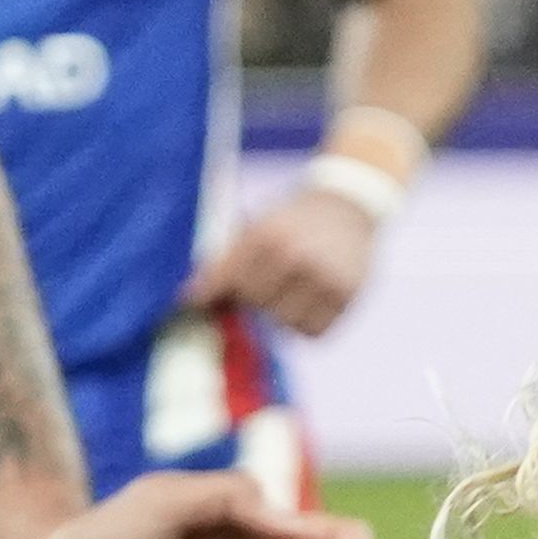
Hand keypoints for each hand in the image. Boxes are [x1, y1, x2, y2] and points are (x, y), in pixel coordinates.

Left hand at [181, 177, 379, 337]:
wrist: (348, 206)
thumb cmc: (291, 222)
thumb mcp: (257, 228)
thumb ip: (225, 262)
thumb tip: (189, 299)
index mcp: (269, 235)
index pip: (230, 280)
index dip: (211, 293)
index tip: (195, 303)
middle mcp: (297, 256)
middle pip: (255, 304)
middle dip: (253, 298)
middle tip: (263, 283)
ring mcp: (324, 278)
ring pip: (284, 324)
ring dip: (280, 315)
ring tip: (288, 292)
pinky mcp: (346, 296)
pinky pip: (313, 332)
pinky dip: (305, 325)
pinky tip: (308, 302)